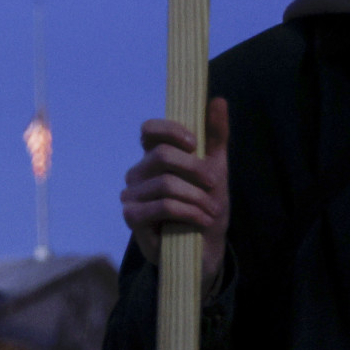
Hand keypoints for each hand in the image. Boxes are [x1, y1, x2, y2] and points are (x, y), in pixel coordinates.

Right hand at [120, 97, 230, 288]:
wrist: (205, 249)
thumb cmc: (206, 206)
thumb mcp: (217, 170)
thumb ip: (215, 136)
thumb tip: (218, 100)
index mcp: (153, 156)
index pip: (149, 130)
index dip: (170, 130)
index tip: (194, 143)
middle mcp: (137, 173)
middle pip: (162, 156)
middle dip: (195, 170)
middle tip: (215, 185)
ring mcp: (131, 196)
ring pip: (166, 184)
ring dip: (197, 198)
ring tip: (212, 210)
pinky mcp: (133, 219)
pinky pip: (163, 207)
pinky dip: (189, 213)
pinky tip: (202, 220)